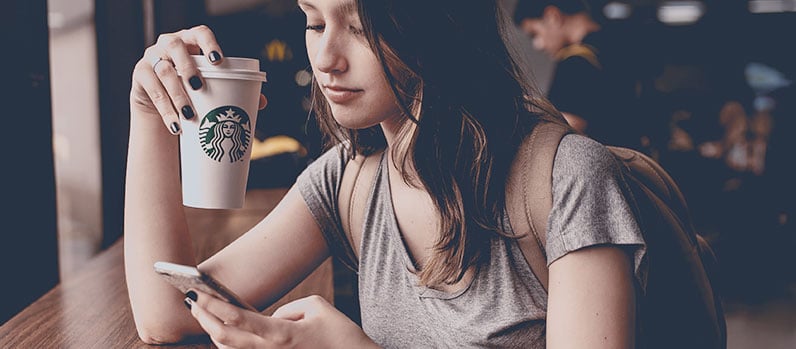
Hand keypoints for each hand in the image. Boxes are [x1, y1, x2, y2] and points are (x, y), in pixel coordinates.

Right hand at [130, 25, 266, 134]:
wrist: (159, 101)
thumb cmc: (192, 89)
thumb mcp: (209, 86)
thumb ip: (233, 90)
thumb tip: (263, 102)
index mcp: (190, 41)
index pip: (199, 33)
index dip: (208, 44)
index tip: (219, 61)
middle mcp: (168, 43)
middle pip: (175, 47)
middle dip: (188, 67)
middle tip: (200, 87)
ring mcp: (152, 57)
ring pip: (164, 71)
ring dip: (178, 95)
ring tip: (190, 116)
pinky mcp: (140, 74)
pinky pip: (152, 90)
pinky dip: (165, 110)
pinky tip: (176, 126)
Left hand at [186, 291, 377, 348]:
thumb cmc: (340, 334)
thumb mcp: (317, 307)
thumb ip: (289, 308)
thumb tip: (271, 318)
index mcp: (281, 335)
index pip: (236, 319)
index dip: (212, 305)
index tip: (196, 293)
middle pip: (224, 338)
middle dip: (204, 318)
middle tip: (192, 301)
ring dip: (214, 332)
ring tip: (203, 312)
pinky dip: (230, 343)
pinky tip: (223, 331)